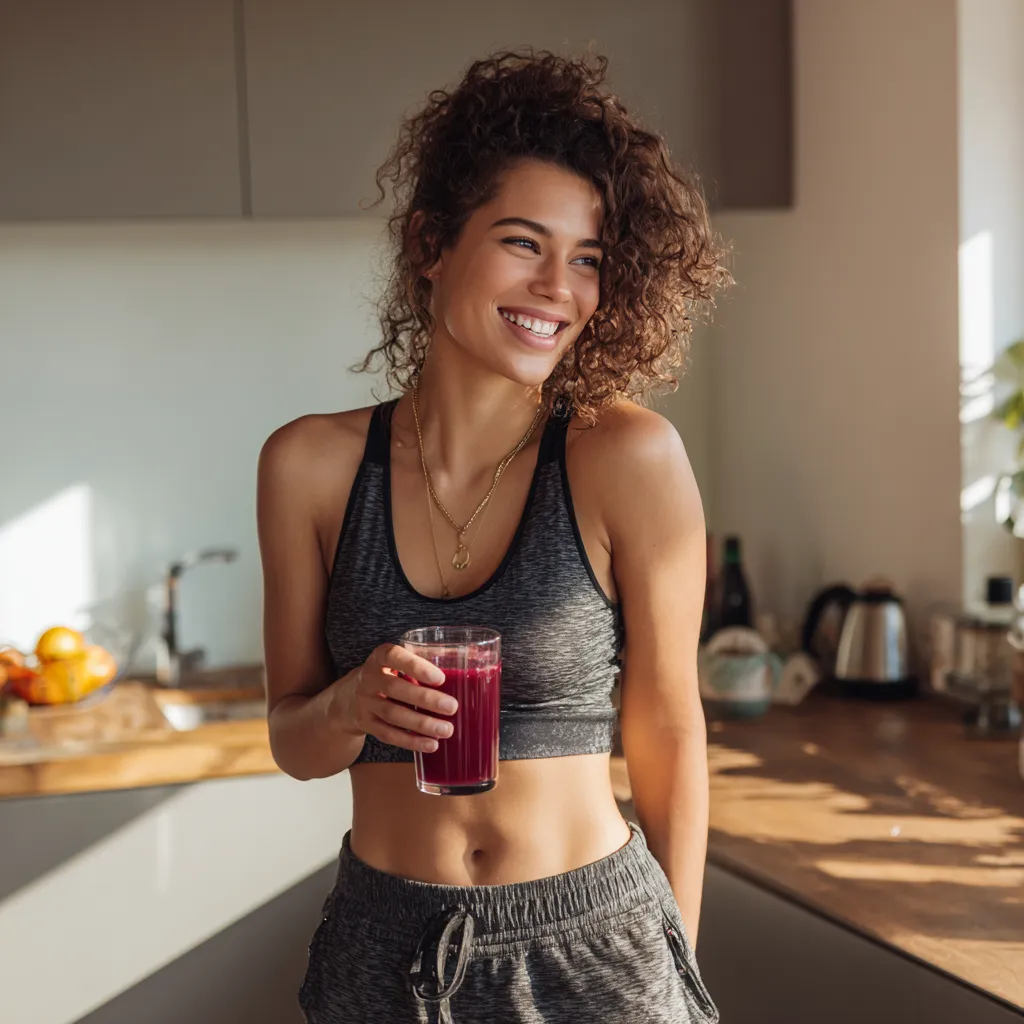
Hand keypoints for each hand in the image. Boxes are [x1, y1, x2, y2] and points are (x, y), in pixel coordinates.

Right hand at [331, 643, 457, 752]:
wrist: (348, 698)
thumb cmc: (387, 676)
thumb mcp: (396, 664)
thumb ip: (421, 665)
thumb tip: (466, 674)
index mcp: (379, 658)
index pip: (393, 656)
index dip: (416, 667)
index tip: (440, 678)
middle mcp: (368, 678)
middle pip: (395, 689)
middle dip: (426, 699)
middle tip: (452, 707)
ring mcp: (364, 703)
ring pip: (393, 714)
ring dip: (422, 724)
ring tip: (447, 730)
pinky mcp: (365, 724)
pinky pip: (388, 734)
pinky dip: (411, 742)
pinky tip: (431, 745)